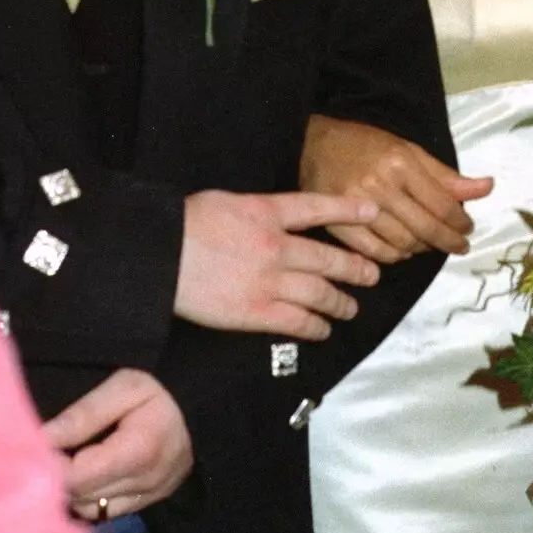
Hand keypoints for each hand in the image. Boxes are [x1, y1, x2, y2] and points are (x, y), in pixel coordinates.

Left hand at [44, 369, 192, 520]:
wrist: (201, 411)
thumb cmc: (160, 394)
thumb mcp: (124, 388)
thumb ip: (84, 414)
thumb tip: (42, 438)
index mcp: (136, 453)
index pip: (76, 477)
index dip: (51, 465)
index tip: (39, 445)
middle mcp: (142, 485)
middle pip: (79, 497)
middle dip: (57, 478)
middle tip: (48, 452)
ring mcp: (146, 499)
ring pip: (89, 511)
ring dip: (72, 491)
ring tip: (68, 462)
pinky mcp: (146, 505)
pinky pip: (104, 513)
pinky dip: (89, 498)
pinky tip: (86, 475)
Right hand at [175, 188, 380, 339]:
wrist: (161, 254)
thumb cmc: (184, 224)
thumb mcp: (226, 202)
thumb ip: (256, 212)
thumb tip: (271, 220)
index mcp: (266, 213)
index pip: (316, 209)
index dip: (348, 210)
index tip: (372, 213)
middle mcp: (276, 246)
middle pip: (327, 259)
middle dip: (354, 268)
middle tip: (371, 275)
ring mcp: (269, 281)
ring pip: (319, 293)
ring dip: (340, 302)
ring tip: (350, 308)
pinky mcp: (256, 312)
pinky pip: (297, 322)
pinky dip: (315, 327)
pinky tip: (324, 330)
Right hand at [301, 115, 492, 262]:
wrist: (312, 143)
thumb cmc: (364, 144)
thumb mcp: (407, 150)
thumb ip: (445, 175)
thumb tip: (488, 187)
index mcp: (399, 163)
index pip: (441, 204)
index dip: (460, 221)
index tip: (468, 228)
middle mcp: (379, 186)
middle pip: (425, 228)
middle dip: (449, 241)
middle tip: (460, 246)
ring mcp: (356, 208)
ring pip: (403, 244)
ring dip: (423, 249)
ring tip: (431, 245)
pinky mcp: (338, 226)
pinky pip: (376, 254)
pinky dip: (395, 257)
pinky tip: (403, 250)